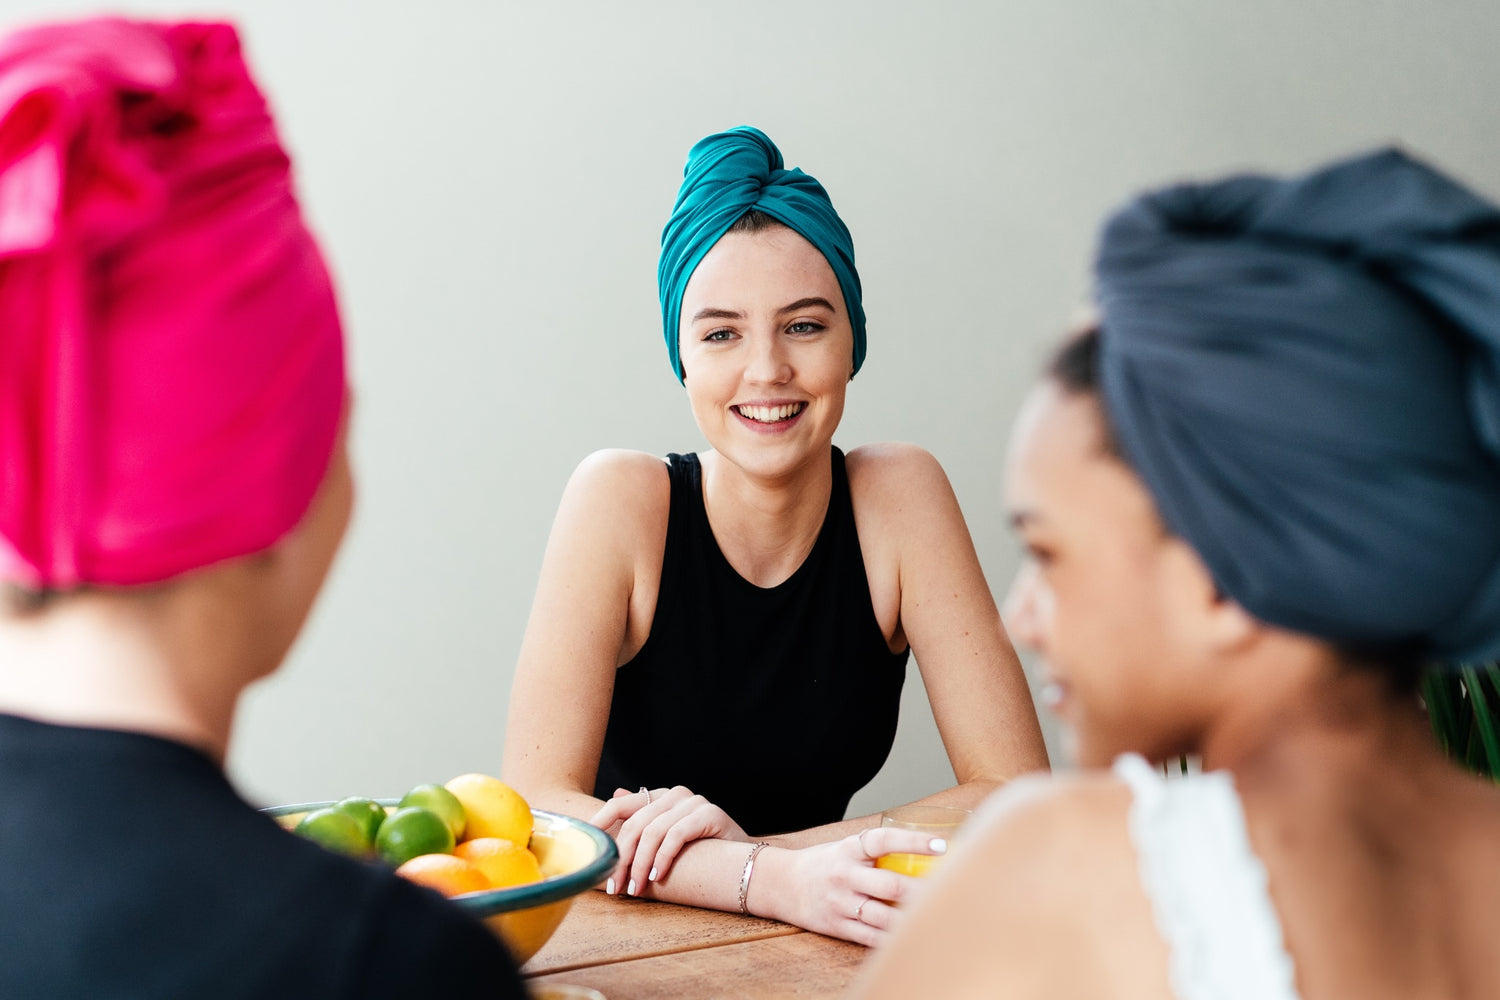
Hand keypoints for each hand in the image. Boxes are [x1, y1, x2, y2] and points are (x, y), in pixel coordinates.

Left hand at [590, 785, 750, 895]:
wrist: (744, 860)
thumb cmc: (699, 851)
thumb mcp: (665, 838)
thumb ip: (641, 821)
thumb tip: (613, 795)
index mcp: (658, 797)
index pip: (620, 804)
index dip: (599, 823)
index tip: (586, 848)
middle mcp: (674, 795)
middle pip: (635, 823)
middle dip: (621, 858)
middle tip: (614, 887)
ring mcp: (693, 802)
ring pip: (653, 831)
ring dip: (640, 864)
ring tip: (634, 889)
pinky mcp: (709, 814)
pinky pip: (676, 835)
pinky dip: (663, 858)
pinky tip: (657, 877)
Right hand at [754, 826, 946, 946]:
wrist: (782, 885)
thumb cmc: (825, 864)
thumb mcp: (845, 848)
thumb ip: (876, 851)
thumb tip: (924, 850)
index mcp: (848, 850)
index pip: (883, 841)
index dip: (913, 841)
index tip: (942, 845)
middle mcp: (844, 875)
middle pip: (889, 884)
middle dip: (920, 891)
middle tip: (948, 891)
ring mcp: (840, 903)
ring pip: (882, 915)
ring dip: (909, 919)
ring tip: (934, 917)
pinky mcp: (837, 926)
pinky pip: (870, 936)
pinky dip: (891, 938)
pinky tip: (909, 937)